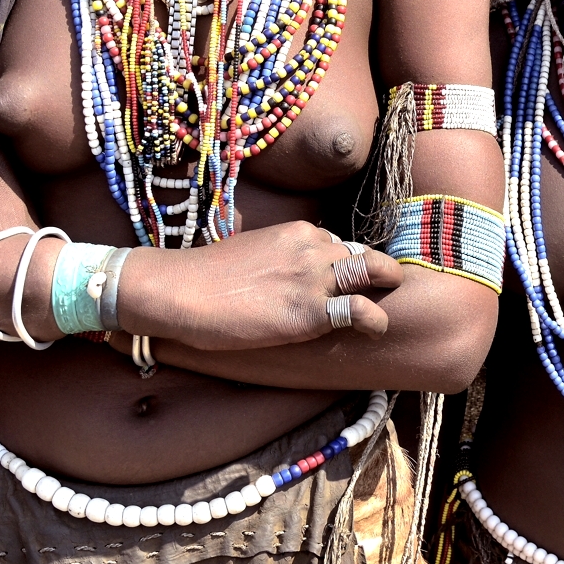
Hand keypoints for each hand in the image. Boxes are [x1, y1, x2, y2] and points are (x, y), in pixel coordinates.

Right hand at [121, 223, 405, 349]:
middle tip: (384, 290)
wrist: (178, 290)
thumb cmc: (205, 277)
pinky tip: (374, 331)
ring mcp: (313, 280)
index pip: (341, 243)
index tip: (350, 280)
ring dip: (384, 290)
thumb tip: (285, 272)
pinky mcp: (309, 313)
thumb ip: (279, 256)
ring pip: (372, 275)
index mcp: (299, 232)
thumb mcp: (252, 250)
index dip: (349, 264)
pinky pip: (360, 312)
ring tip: (383, 311)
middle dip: (379, 272)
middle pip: (365, 256)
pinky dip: (375, 321)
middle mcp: (312, 249)